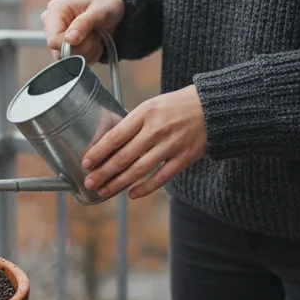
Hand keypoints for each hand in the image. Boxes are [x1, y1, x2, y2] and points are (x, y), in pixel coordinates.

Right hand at [40, 0, 125, 62]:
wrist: (110, 11)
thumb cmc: (105, 5)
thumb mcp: (100, 11)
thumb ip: (84, 23)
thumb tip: (69, 40)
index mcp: (55, 9)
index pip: (54, 40)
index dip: (73, 44)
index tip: (90, 35)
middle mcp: (50, 24)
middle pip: (61, 51)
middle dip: (84, 47)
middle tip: (96, 33)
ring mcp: (55, 37)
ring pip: (69, 59)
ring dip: (88, 51)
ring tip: (95, 36)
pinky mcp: (61, 48)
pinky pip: (73, 62)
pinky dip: (88, 55)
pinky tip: (92, 42)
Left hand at [81, 85, 207, 199]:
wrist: (212, 108)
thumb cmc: (177, 106)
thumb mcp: (152, 105)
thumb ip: (133, 123)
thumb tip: (109, 144)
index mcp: (145, 113)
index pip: (115, 136)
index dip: (98, 152)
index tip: (86, 163)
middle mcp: (156, 130)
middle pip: (124, 156)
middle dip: (103, 172)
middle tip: (89, 182)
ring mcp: (171, 145)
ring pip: (139, 170)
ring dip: (118, 183)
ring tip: (104, 191)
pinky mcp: (184, 158)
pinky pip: (160, 178)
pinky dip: (144, 188)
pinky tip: (131, 194)